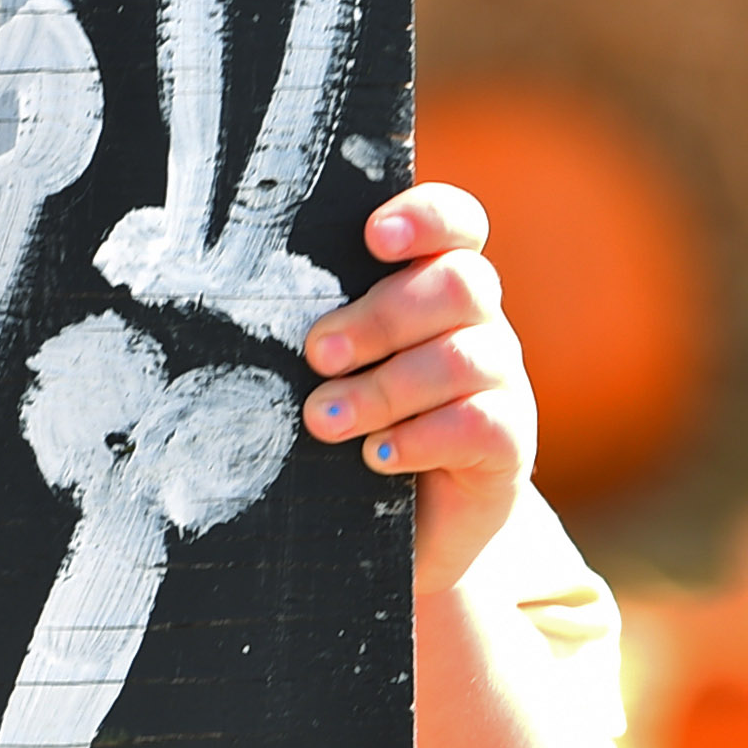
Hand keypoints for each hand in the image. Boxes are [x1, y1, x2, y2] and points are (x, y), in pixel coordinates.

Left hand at [300, 182, 531, 602]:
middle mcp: (478, 324)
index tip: (374, 237)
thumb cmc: (343, 426)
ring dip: (382, 388)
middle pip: (460, 284)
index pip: (456, 223)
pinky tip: (376, 457)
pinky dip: (419, 439)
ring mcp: (501, 381)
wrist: (391, 530)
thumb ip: (311, 329)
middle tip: (316, 354)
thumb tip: (237, 307)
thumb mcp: (324, 370)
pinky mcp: (510, 443)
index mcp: (430, 286)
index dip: (426, 216)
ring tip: (322, 420)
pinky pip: (479, 424)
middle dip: (380, 317)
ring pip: (464, 358)